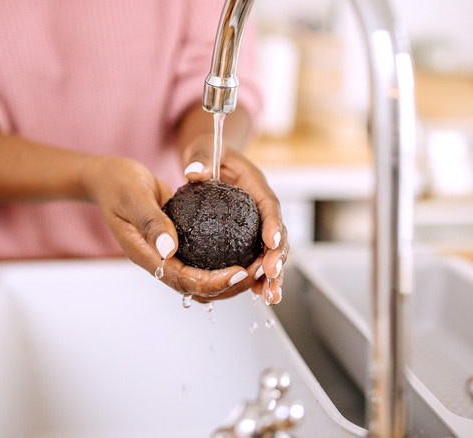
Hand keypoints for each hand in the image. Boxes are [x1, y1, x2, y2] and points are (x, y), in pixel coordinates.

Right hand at [82, 155, 258, 299]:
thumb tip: (169, 249)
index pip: (183, 281)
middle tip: (257, 271)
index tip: (238, 273)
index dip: (213, 283)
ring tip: (255, 266)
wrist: (109, 178)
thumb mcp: (133, 197)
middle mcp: (159, 260)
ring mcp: (168, 254)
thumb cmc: (117, 184)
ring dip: (229, 279)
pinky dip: (222, 264)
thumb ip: (150, 222)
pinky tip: (243, 253)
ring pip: (201, 280)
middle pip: (197, 289)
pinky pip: (201, 262)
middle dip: (229, 286)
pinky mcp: (177, 244)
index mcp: (146, 255)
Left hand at [182, 136, 287, 305]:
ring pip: (270, 252)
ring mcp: (256, 223)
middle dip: (277, 257)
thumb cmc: (208, 151)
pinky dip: (257, 276)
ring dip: (272, 275)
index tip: (272, 241)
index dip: (273, 224)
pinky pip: (255, 257)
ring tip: (270, 296)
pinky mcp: (247, 235)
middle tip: (271, 276)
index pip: (269, 205)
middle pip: (277, 234)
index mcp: (255, 185)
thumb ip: (201, 157)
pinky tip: (255, 295)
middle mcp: (260, 206)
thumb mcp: (204, 148)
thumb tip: (195, 173)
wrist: (210, 156)